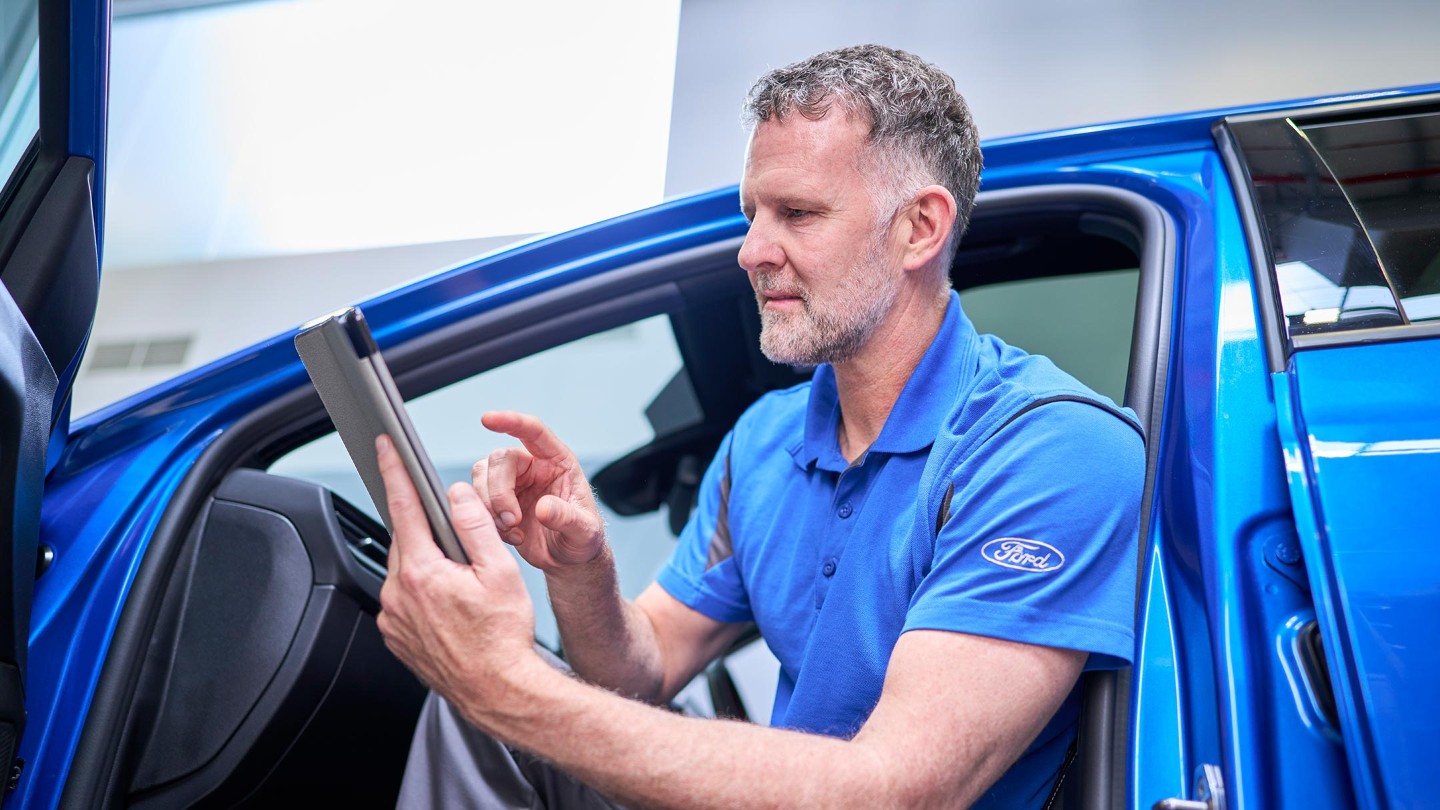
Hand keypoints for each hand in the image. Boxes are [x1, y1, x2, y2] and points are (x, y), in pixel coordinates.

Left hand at [374, 434, 542, 710]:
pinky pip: (402, 600)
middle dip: (428, 531)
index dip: (394, 471)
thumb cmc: (504, 638)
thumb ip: (474, 525)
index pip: (403, 507)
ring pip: (403, 570)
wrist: (499, 692)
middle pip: (405, 540)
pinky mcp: (396, 637)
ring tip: (463, 587)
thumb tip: (456, 495)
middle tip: (461, 548)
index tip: (384, 446)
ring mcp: (393, 619)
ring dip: (426, 565)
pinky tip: (451, 607)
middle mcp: (397, 595)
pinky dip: (421, 592)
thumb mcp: (500, 571)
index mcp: (421, 572)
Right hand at [472, 411, 606, 572]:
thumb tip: (544, 508)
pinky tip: (510, 535)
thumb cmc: (582, 538)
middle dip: (499, 491)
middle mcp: (533, 466)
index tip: (488, 419)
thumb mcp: (584, 532)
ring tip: (512, 529)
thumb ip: (567, 518)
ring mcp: (513, 482)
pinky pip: (477, 499)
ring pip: (482, 475)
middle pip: (499, 459)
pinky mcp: (498, 501)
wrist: (568, 560)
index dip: (511, 421)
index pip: (534, 432)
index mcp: (558, 462)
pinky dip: (486, 518)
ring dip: (489, 505)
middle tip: (511, 521)